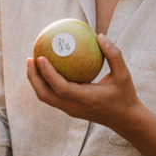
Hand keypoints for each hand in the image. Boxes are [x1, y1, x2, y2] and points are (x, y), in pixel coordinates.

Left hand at [26, 34, 143, 134]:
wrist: (126, 120)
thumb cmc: (125, 95)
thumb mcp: (124, 75)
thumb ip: (114, 55)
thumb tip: (99, 36)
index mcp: (86, 99)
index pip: (60, 88)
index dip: (47, 74)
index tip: (40, 58)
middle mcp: (74, 107)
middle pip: (45, 95)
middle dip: (33, 78)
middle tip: (30, 59)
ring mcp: (70, 111)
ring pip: (46, 98)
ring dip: (36, 82)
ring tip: (32, 63)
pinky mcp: (70, 110)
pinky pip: (52, 96)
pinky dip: (45, 84)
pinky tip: (46, 69)